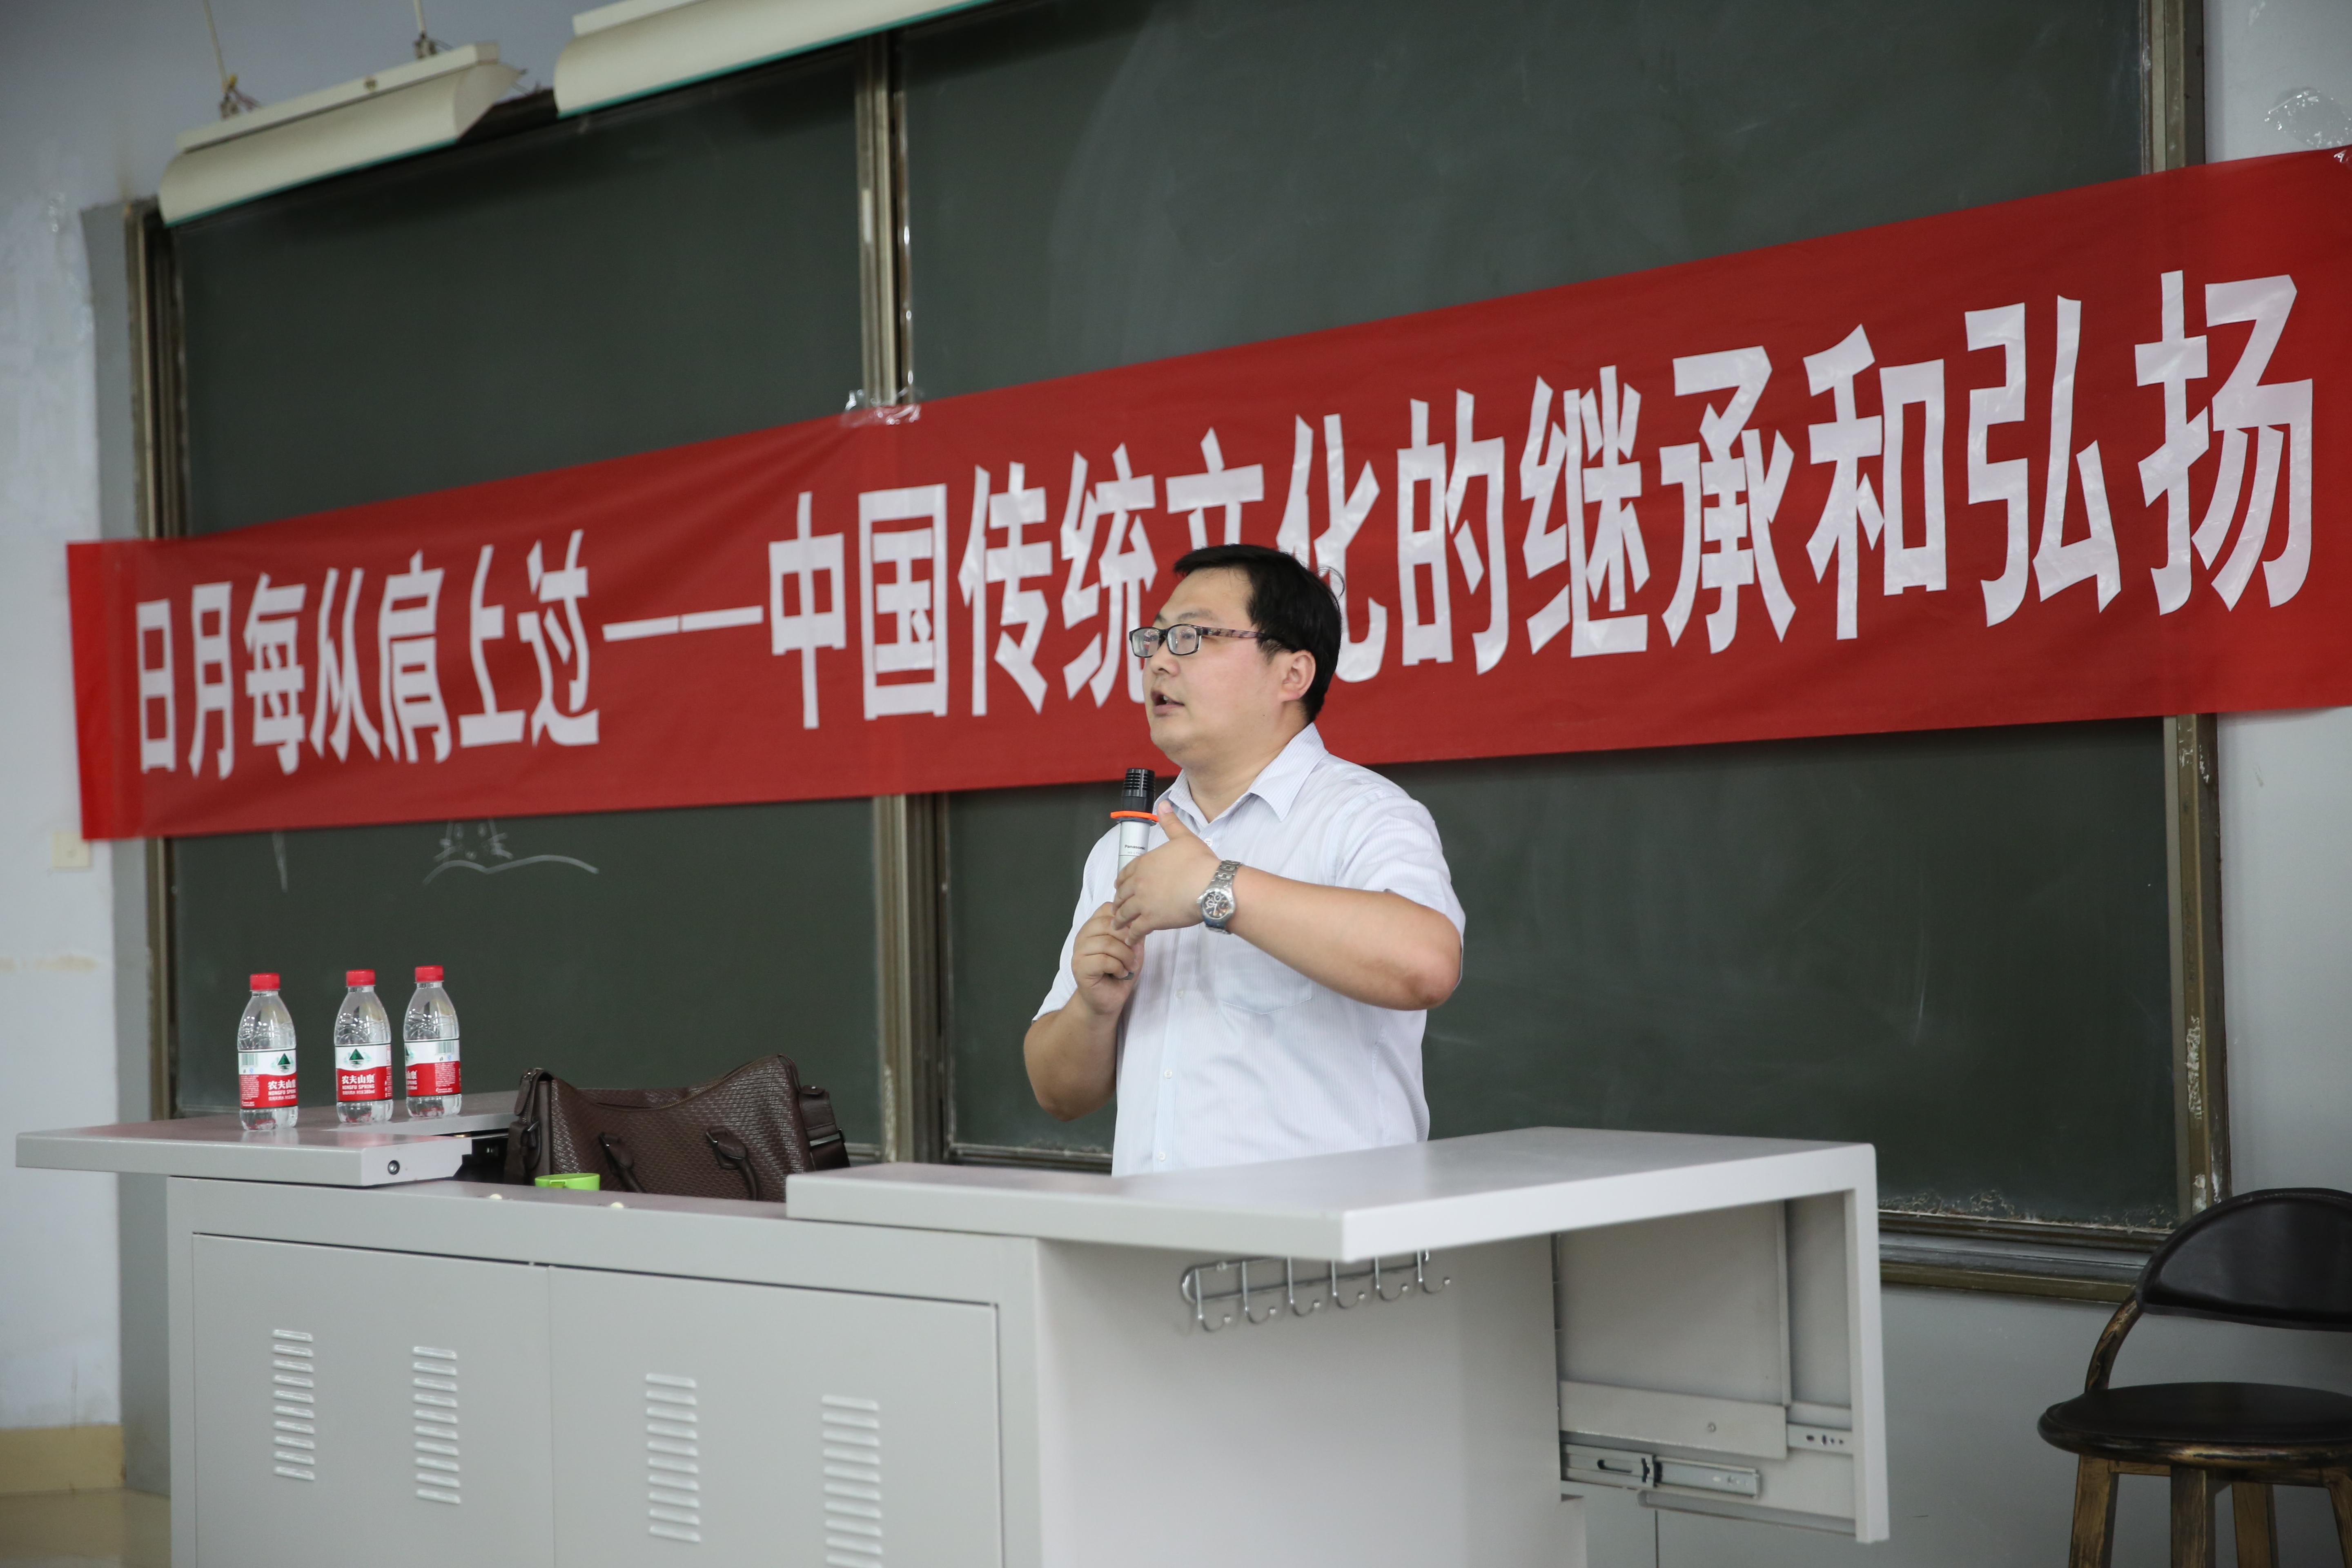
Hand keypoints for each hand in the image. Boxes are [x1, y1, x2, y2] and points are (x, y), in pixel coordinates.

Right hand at [1070, 903, 1142, 1015]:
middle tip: (1134, 956)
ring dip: (1125, 956)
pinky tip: (1120, 974)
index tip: (1134, 938)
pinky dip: (1118, 968)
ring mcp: (1079, 951)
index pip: (1108, 909)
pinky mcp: (1080, 967)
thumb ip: (1133, 932)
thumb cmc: (1119, 972)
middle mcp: (1083, 935)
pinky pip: (1103, 960)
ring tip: (1129, 967)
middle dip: (1128, 940)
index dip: (1126, 921)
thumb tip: (1139, 919)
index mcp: (1093, 926)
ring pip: (1106, 943)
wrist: (1107, 1000)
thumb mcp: (1132, 948)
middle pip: (1108, 924)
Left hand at [1113, 807, 1219, 936]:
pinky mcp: (1152, 920)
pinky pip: (1136, 930)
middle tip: (1116, 908)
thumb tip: (1163, 804)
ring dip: (1120, 920)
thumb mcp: (1184, 837)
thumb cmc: (1200, 862)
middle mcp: (1140, 883)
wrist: (1210, 885)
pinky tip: (1130, 939)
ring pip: (1125, 913)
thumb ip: (1170, 822)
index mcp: (1145, 863)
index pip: (1125, 873)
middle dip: (1118, 902)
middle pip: (1122, 894)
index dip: (1120, 881)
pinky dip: (1131, 935)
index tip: (1118, 886)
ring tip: (1118, 926)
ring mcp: (1144, 902)